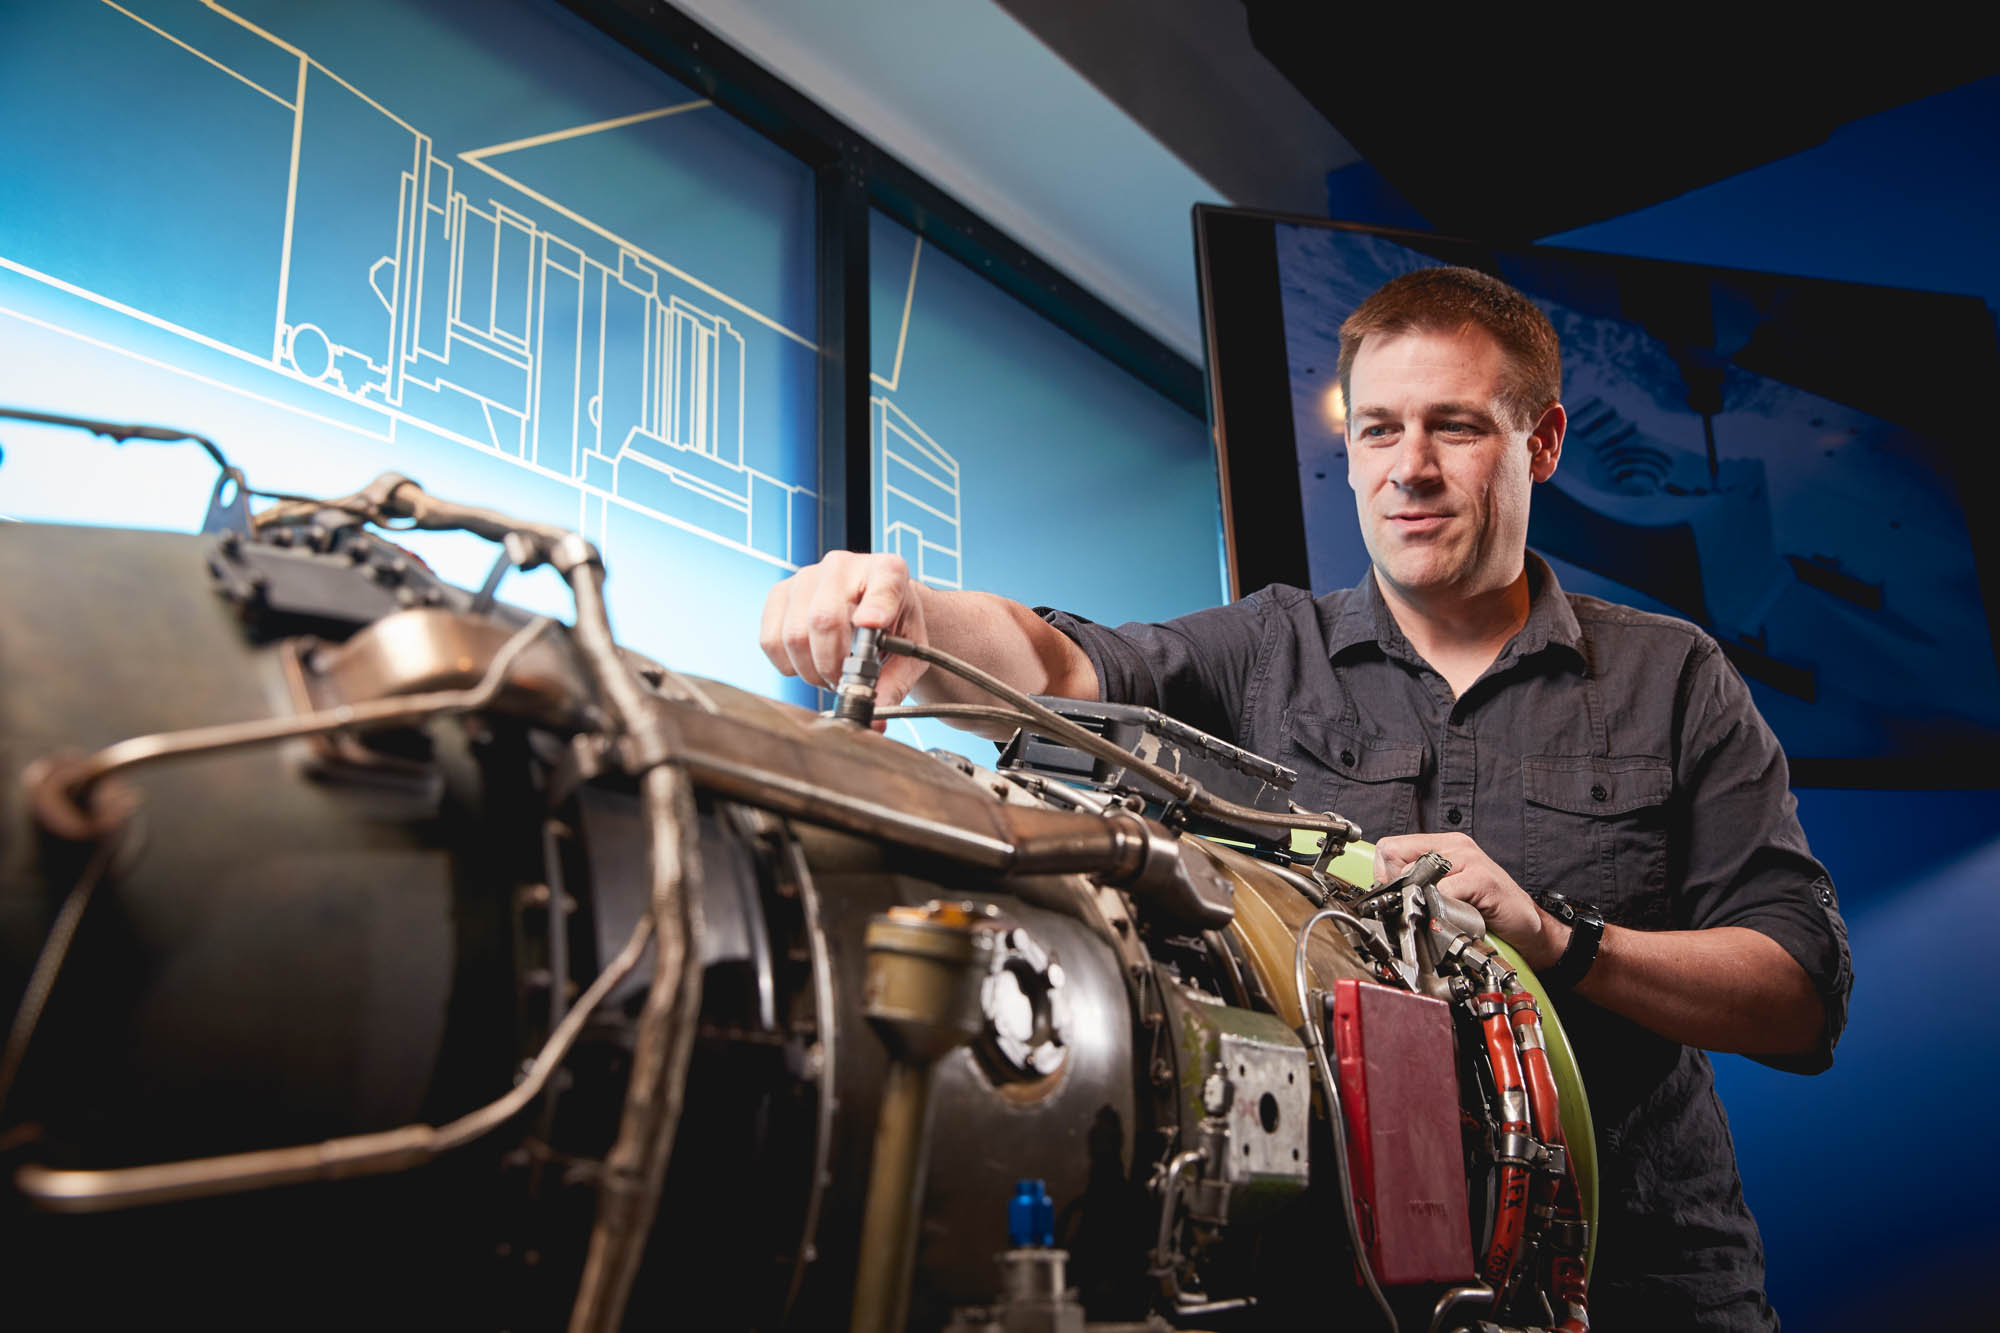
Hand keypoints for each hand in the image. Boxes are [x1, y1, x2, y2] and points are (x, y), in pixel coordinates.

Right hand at [760, 551, 929, 710]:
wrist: (871, 607)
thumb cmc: (892, 628)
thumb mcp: (907, 653)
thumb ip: (895, 682)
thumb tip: (875, 714)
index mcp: (888, 572)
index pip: (884, 582)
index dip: (877, 605)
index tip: (873, 624)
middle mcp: (843, 564)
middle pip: (824, 619)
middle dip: (831, 664)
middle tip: (841, 681)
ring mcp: (806, 575)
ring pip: (793, 634)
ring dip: (810, 669)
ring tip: (828, 673)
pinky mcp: (779, 593)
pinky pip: (770, 640)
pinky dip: (788, 665)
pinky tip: (808, 663)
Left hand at [1372, 832, 1567, 969]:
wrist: (1525, 926)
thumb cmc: (1485, 909)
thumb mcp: (1445, 891)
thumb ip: (1418, 883)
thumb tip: (1384, 892)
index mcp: (1442, 845)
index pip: (1389, 848)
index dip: (1386, 876)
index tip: (1398, 896)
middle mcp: (1455, 846)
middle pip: (1396, 858)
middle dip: (1400, 890)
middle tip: (1418, 908)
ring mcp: (1469, 859)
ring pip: (1417, 873)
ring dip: (1422, 899)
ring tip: (1438, 912)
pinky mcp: (1482, 877)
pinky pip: (1444, 891)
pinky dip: (1443, 909)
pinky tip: (1456, 916)